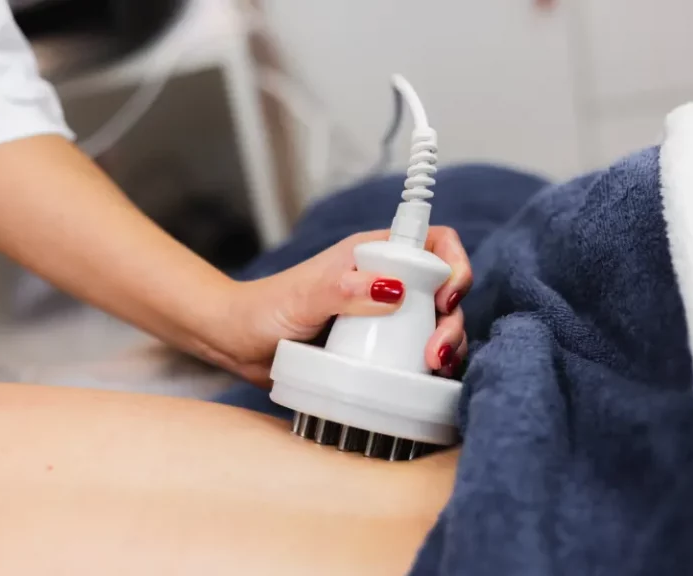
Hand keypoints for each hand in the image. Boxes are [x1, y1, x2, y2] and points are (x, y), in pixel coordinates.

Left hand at [233, 227, 472, 386]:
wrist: (240, 345)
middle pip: (444, 291)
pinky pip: (416, 355)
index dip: (452, 263)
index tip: (446, 295)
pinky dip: (430, 368)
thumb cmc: (265, 309)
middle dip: (452, 319)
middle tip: (436, 350)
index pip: (433, 243)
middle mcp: (387, 283)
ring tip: (432, 367)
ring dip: (447, 345)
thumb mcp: (304, 295)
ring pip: (437, 325)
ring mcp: (386, 320)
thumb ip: (343, 288)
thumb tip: (395, 290)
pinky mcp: (380, 351)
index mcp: (374, 256)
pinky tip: (425, 380)